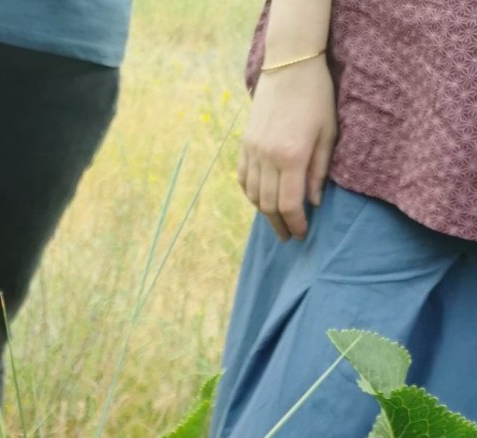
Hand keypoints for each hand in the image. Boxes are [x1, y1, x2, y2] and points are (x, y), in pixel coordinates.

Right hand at [238, 57, 336, 240]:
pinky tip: (261, 200)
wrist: (289, 66)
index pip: (290, 204)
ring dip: (265, 213)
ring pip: (254, 195)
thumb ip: (319, 170)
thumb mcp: (328, 133)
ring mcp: (253, 152)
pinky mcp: (245, 145)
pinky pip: (244, 180)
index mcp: (292, 156)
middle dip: (280, 224)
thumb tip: (313, 202)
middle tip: (289, 236)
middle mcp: (268, 158)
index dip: (296, 223)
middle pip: (269, 205)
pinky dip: (252, 194)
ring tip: (277, 221)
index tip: (302, 233)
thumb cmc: (317, 96)